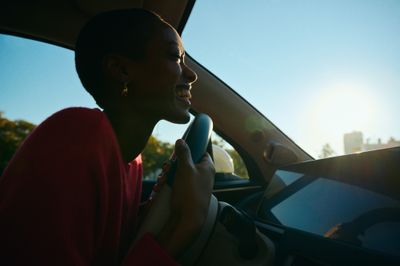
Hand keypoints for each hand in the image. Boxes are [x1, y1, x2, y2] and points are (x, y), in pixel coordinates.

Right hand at [157, 139, 214, 256]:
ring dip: (167, 175)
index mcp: (207, 167)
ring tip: (162, 181)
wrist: (188, 219)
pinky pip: (175, 183)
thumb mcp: (185, 169)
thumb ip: (183, 153)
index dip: (190, 149)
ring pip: (178, 173)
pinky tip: (161, 188)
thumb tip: (181, 140)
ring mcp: (194, 184)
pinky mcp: (185, 193)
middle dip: (172, 165)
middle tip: (166, 169)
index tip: (178, 151)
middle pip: (185, 162)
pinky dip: (167, 184)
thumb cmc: (190, 192)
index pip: (201, 151)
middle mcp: (202, 175)